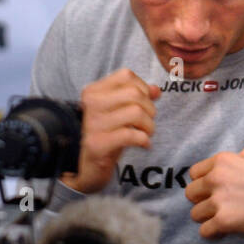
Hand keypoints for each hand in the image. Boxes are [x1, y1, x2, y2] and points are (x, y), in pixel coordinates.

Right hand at [62, 69, 160, 193]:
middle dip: (150, 109)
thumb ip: (137, 97)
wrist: (87, 167)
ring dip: (149, 126)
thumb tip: (156, 89)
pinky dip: (144, 140)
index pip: (126, 76)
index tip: (144, 104)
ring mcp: (93, 124)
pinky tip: (143, 144)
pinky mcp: (98, 144)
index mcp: (93, 92)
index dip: (143, 88)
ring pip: (136, 112)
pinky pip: (131, 135)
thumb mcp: (120, 112)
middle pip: (135, 93)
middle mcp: (90, 104)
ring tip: (146, 133)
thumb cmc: (107, 136)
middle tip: (147, 123)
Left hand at [184, 146, 243, 239]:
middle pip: (191, 194)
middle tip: (220, 207)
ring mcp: (219, 201)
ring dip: (209, 219)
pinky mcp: (224, 222)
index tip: (215, 191)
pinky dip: (214, 234)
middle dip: (203, 201)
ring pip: (196, 214)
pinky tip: (226, 232)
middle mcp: (216, 179)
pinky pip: (205, 232)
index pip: (195, 173)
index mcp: (224, 161)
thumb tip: (238, 158)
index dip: (204, 183)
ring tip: (225, 221)